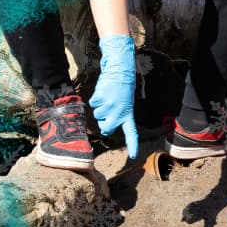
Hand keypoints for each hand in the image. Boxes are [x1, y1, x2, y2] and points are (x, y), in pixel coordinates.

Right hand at [87, 34, 138, 157]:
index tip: (133, 156)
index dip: (132, 145)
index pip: (132, 133)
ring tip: (108, 97)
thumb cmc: (123, 88)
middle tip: (107, 114)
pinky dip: (96, 99)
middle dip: (103, 124)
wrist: (119, 70)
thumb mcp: (125, 103)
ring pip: (97, 115)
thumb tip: (105, 128)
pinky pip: (93, 104)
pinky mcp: (100, 99)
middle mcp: (119, 113)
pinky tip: (103, 92)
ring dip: (100, 107)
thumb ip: (118, 115)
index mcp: (128, 114)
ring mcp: (109, 107)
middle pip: (106, 129)